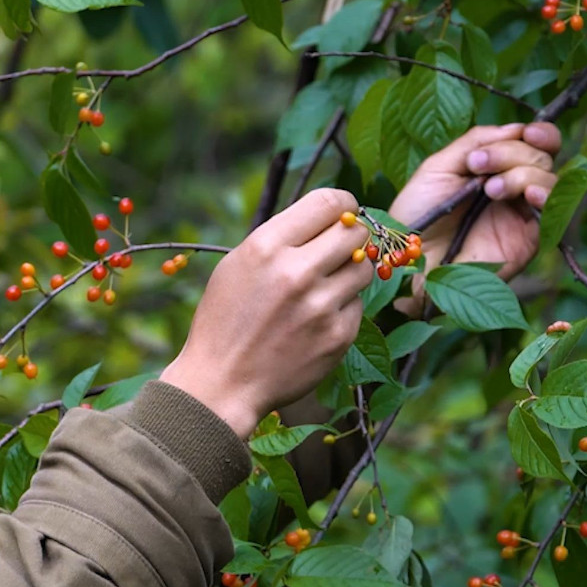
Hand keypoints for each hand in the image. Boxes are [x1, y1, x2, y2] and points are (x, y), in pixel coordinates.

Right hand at [160, 188, 374, 437]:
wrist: (222, 383)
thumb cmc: (225, 321)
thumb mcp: (237, 266)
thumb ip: (280, 238)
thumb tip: (327, 217)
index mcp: (267, 247)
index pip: (329, 202)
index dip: (343, 204)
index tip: (343, 213)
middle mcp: (297, 272)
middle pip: (355, 231)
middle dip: (351, 235)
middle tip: (337, 249)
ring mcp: (321, 307)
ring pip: (364, 267)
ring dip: (349, 271)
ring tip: (324, 286)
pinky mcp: (338, 336)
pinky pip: (357, 305)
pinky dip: (342, 308)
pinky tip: (316, 320)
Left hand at [385, 123, 562, 314]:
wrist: (408, 257)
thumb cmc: (417, 214)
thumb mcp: (440, 166)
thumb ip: (477, 140)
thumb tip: (517, 127)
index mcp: (494, 169)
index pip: (532, 143)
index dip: (538, 133)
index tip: (526, 132)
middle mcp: (512, 189)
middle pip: (540, 157)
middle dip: (512, 153)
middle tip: (478, 165)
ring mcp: (521, 215)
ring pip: (548, 180)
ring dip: (521, 174)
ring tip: (490, 189)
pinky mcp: (527, 240)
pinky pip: (552, 214)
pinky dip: (545, 196)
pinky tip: (528, 194)